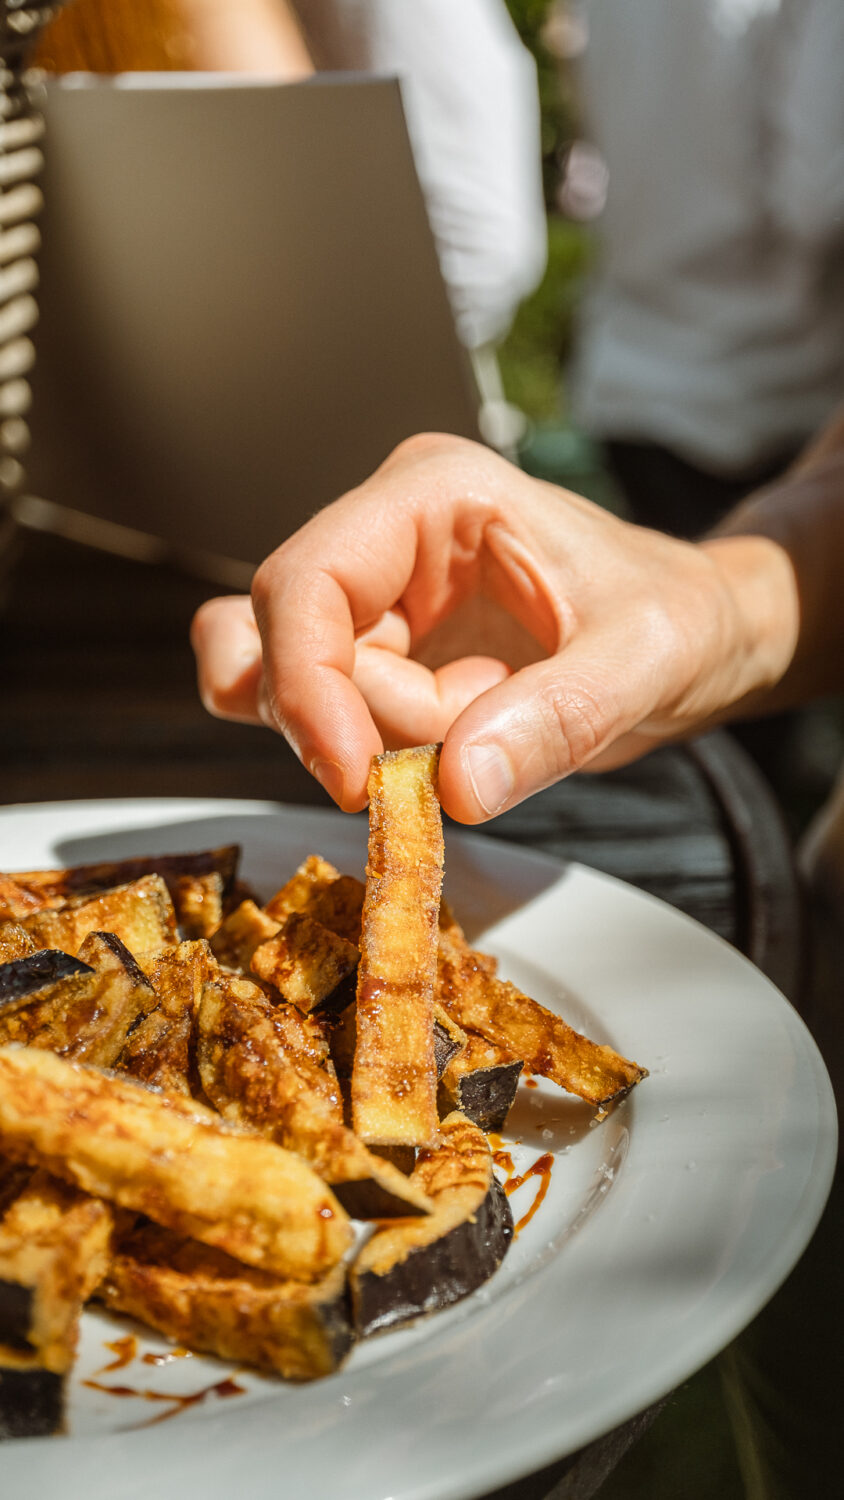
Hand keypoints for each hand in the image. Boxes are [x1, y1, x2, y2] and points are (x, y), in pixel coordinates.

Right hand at [191, 434, 797, 821]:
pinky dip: (354, 750)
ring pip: (293, 689)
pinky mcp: (374, 653)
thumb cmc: (675, 617)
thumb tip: (457, 786)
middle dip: (371, 725)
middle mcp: (384, 536)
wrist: (693, 636)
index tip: (355, 779)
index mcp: (433, 493)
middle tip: (470, 743)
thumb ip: (559, 718)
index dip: (306, 684)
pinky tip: (442, 740)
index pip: (306, 581)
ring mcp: (372, 597)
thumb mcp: (647, 660)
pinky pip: (309, 709)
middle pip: (294, 648)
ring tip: (476, 725)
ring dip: (374, 739)